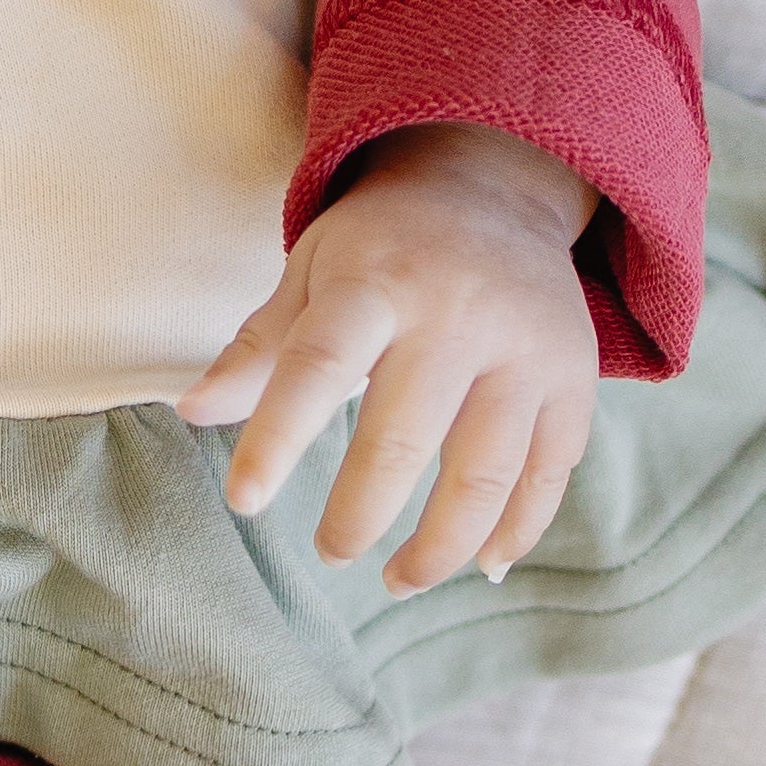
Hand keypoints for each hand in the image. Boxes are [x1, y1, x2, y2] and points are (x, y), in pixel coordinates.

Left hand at [179, 124, 600, 592]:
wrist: (496, 186)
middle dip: (359, 514)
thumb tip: (192, 412)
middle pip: (404, 437)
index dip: (277, 437)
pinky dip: (517, 529)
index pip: (318, 365)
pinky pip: (549, 472)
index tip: (245, 501)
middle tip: (330, 551)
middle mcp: (458, 315)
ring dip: (439, 545)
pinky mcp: (573, 378)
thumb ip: (260, 346)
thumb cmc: (384, 243)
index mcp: (377, 283)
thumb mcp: (312, 270)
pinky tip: (482, 564)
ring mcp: (525, 349)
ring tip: (397, 579)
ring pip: (485, 473)